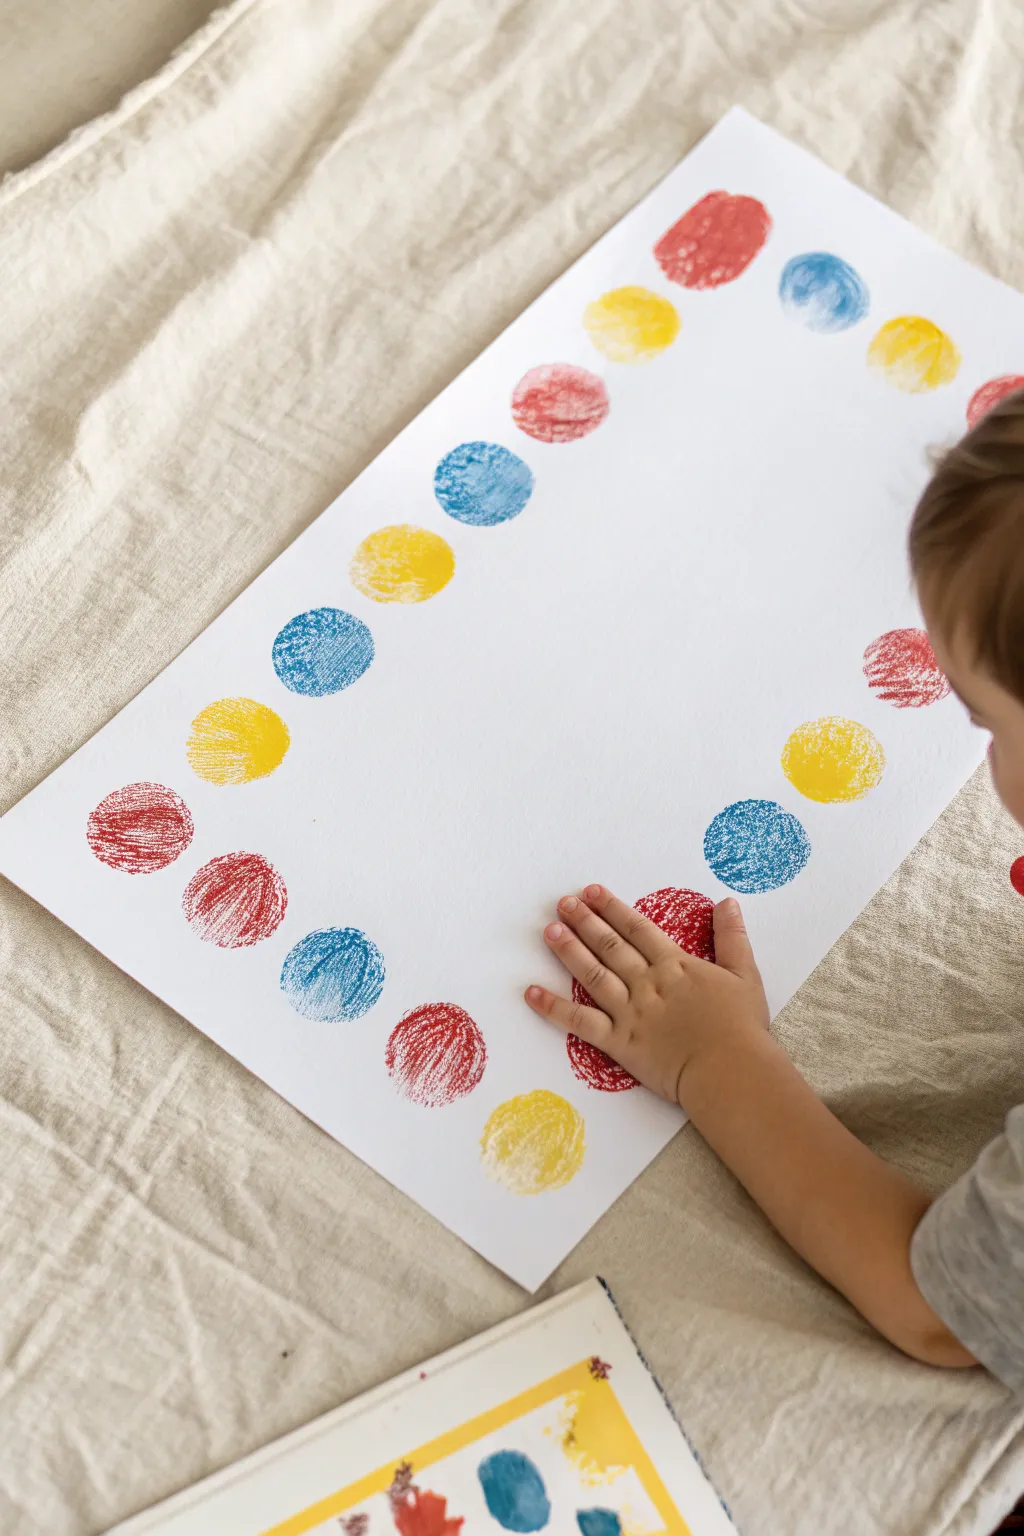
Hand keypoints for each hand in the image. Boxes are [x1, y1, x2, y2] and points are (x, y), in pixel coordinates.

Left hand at [525, 883, 769, 1106]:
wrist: (730, 1071)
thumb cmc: (741, 1028)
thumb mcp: (745, 975)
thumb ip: (732, 938)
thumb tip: (727, 903)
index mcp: (675, 966)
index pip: (637, 929)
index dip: (613, 908)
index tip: (591, 892)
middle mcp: (647, 983)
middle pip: (610, 946)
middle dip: (585, 922)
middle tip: (562, 903)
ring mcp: (630, 1011)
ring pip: (592, 974)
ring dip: (569, 951)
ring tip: (549, 931)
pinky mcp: (618, 1042)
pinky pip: (579, 1022)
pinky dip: (553, 1008)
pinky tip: (531, 993)